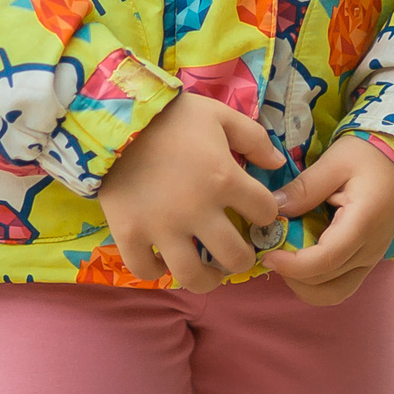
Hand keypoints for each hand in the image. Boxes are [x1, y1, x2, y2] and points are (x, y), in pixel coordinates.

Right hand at [96, 93, 283, 294]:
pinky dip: (157, 271)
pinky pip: (146, 270)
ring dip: (207, 278)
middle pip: (235, 257)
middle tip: (237, 251)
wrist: (115, 116)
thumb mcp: (218, 115)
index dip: (266, 213)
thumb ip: (254, 138)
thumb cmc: (172, 115)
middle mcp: (197, 211)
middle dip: (244, 258)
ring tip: (208, 270)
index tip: (257, 212)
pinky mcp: (129, 233)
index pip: (264, 212)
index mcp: (224, 179)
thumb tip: (278, 164)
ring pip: (193, 277)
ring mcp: (161, 227)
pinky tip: (164, 260)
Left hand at [260, 136, 393, 306]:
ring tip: (284, 258)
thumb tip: (273, 209)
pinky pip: (340, 284)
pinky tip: (300, 258)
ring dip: (304, 285)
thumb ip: (304, 187)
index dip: (292, 265)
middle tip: (271, 253)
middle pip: (326, 285)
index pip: (325, 261)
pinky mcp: (367, 260)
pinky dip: (316, 280)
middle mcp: (370, 250)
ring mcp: (371, 259)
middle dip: (293, 276)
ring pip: (334, 293)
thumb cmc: (368, 155)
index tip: (268, 255)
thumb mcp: (334, 162)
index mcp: (362, 224)